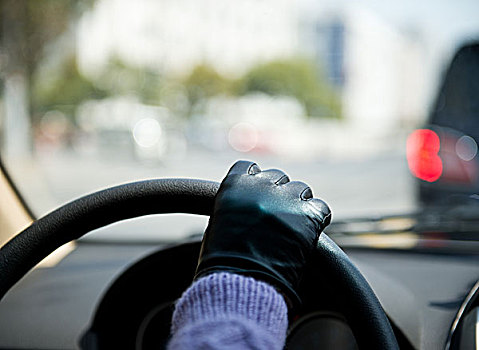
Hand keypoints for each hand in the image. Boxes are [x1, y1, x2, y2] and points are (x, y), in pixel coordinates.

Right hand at [195, 160, 330, 309]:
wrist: (240, 283)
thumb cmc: (222, 262)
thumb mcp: (217, 224)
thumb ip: (233, 206)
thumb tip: (243, 208)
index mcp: (235, 184)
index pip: (249, 167)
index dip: (255, 181)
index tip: (257, 195)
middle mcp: (261, 185)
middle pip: (277, 178)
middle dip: (277, 195)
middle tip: (275, 218)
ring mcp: (286, 199)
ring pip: (300, 189)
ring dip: (297, 204)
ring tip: (292, 227)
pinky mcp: (307, 216)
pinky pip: (320, 207)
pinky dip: (317, 218)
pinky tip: (309, 231)